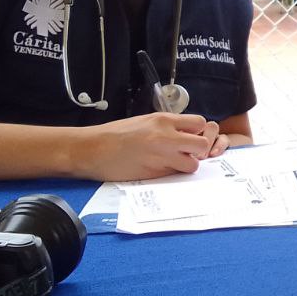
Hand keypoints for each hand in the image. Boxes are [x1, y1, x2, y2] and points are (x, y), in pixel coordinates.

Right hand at [80, 112, 221, 179]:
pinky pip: (175, 175)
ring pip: (193, 164)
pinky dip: (173, 175)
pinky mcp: (155, 174)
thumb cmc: (116, 134)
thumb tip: (186, 134)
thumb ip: (167, 126)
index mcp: (164, 120)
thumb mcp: (146, 121)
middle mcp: (166, 136)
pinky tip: (160, 170)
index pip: (200, 123)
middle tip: (187, 154)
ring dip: (187, 166)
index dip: (198, 133)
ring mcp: (161, 156)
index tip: (190, 138)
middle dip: (199, 151)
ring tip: (173, 165)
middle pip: (203, 144)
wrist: (93, 149)